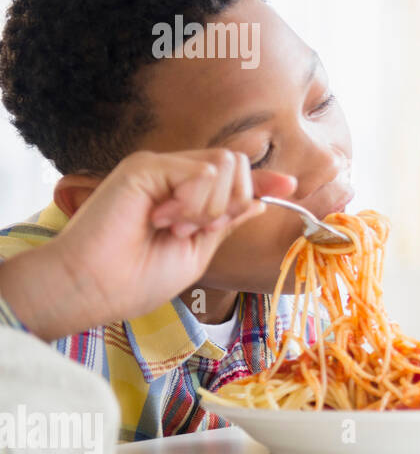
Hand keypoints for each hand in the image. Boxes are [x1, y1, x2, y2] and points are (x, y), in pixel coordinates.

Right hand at [0, 149, 295, 340]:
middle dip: (231, 204)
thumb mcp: (197, 251)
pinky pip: (203, 171)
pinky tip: (163, 220)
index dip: (263, 180)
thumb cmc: (137, 278)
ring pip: (224, 165)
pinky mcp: (145, 166)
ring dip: (211, 206)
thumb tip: (258, 202)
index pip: (231, 178)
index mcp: (182, 195)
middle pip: (236, 166)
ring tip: (174, 228)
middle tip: (194, 231)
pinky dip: (196, 202)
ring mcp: (158, 167)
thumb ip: (225, 223)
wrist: (95, 288)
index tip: (290, 186)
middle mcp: (171, 175)